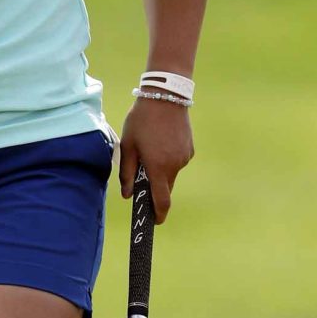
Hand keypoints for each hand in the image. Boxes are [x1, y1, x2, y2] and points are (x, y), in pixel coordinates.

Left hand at [119, 96, 193, 224]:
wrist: (165, 96)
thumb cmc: (141, 120)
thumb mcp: (128, 145)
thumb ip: (126, 172)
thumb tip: (126, 194)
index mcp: (158, 167)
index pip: (162, 200)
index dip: (158, 214)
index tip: (154, 222)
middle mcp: (175, 166)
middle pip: (166, 187)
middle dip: (155, 188)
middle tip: (141, 178)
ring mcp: (185, 157)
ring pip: (171, 173)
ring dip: (161, 170)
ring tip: (148, 149)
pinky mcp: (190, 148)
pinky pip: (177, 161)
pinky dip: (168, 158)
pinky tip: (159, 141)